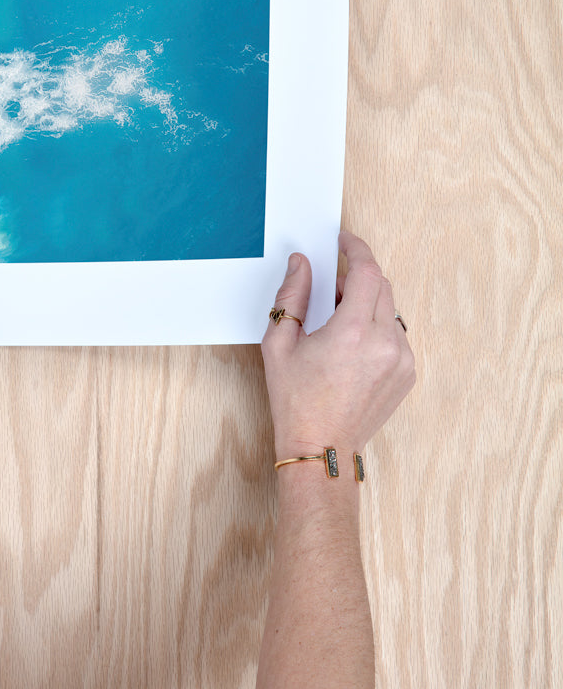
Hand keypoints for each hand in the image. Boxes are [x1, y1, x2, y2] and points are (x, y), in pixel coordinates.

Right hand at [261, 230, 415, 459]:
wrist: (320, 447)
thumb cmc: (296, 400)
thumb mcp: (279, 343)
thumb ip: (292, 295)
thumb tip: (302, 263)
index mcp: (352, 331)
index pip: (366, 271)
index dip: (355, 248)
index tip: (344, 241)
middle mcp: (384, 343)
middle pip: (381, 285)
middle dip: (357, 276)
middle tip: (330, 286)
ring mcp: (402, 359)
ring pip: (389, 309)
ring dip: (367, 303)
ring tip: (339, 322)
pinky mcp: (408, 373)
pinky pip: (396, 333)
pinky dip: (377, 327)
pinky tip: (353, 346)